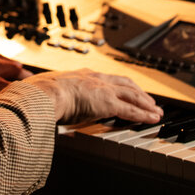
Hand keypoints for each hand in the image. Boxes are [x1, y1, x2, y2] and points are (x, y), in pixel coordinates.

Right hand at [24, 69, 162, 124]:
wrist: (43, 94)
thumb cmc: (39, 96)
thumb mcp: (46, 93)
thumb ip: (50, 98)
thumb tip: (40, 104)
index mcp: (80, 76)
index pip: (105, 79)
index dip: (118, 84)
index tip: (125, 89)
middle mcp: (95, 79)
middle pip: (124, 83)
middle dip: (138, 92)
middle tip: (149, 100)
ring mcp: (103, 90)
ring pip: (132, 95)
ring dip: (146, 103)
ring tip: (156, 111)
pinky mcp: (108, 103)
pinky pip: (131, 110)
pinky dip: (144, 114)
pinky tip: (152, 118)